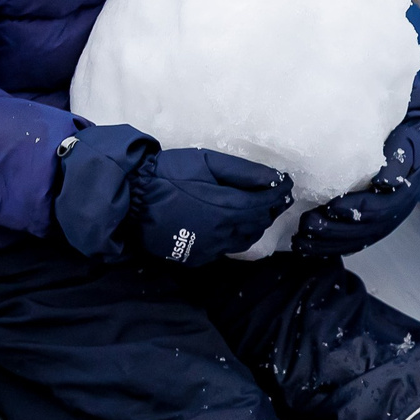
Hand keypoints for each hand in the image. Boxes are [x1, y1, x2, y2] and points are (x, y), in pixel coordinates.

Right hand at [52, 124, 292, 264]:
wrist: (132, 199)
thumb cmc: (170, 174)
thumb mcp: (208, 162)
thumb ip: (243, 171)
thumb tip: (274, 178)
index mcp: (228, 207)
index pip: (266, 203)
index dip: (279, 193)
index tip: (287, 184)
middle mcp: (224, 232)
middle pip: (259, 223)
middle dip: (270, 209)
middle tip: (274, 197)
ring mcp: (211, 248)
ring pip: (245, 239)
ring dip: (255, 225)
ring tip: (257, 211)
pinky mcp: (198, 257)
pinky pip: (226, 249)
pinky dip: (235, 237)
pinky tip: (231, 226)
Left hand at [291, 82, 419, 257]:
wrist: (410, 155)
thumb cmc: (403, 146)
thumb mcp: (406, 147)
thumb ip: (397, 163)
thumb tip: (385, 183)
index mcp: (403, 196)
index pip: (378, 209)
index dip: (355, 209)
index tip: (332, 207)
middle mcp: (392, 216)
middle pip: (363, 231)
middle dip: (334, 230)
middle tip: (307, 224)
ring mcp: (380, 226)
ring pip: (354, 242)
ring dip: (327, 243)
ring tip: (301, 240)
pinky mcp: (368, 229)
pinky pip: (349, 244)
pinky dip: (328, 248)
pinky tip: (307, 247)